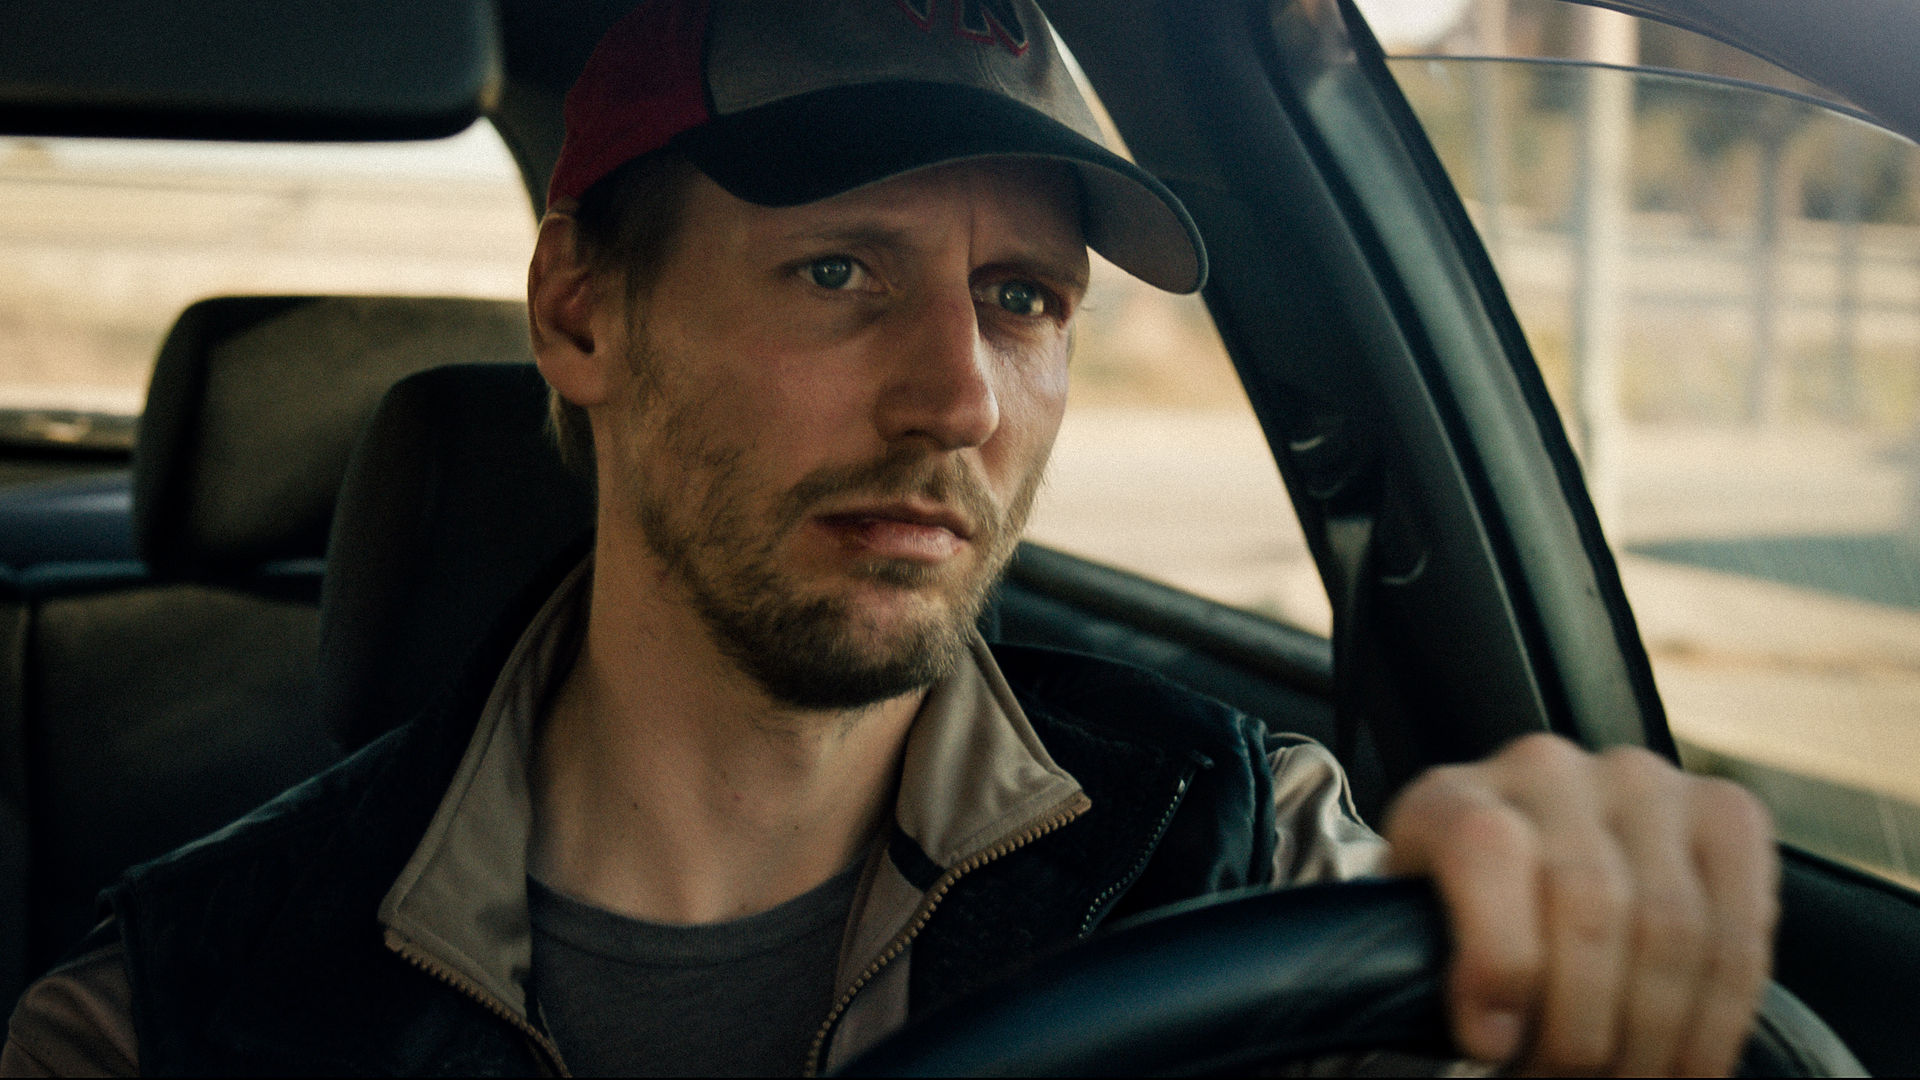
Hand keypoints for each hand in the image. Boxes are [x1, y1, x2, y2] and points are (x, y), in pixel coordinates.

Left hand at [1382, 733, 1778, 1075]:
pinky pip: (1741, 931)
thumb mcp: (1427, 946)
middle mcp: (1549, 771)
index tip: (1491, 1045)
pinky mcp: (1725, 813)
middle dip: (1585, 1030)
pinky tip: (1693, 1068)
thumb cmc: (1468, 927)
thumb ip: (1443, 970)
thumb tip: (1495, 1037)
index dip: (1498, 959)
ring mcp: (1643, 783)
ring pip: (1674, 926)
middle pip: (1591, 906)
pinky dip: (1721, 1020)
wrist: (1531, 876)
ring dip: (1657, 1038)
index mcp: (1454, 798)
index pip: (1487, 850)